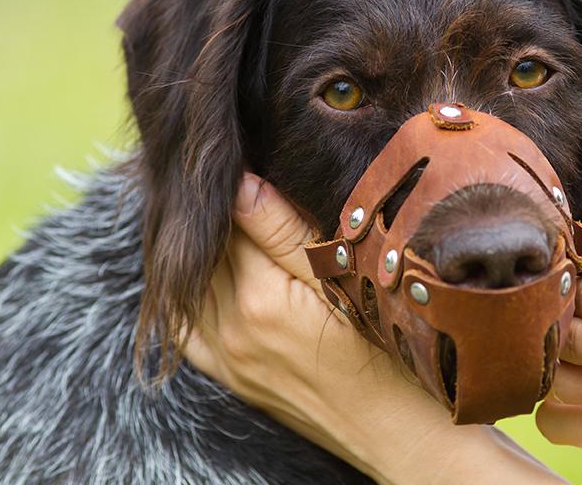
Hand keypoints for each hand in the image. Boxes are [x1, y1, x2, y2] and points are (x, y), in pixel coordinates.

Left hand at [183, 173, 566, 484]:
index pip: (226, 218)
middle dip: (205, 207)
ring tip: (204, 206)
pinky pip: (183, 327)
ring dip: (191, 244)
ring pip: (184, 283)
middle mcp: (229, 329)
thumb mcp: (346, 283)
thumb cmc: (390, 356)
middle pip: (200, 248)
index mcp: (259, 300)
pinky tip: (198, 266)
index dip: (228, 178)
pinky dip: (183, 290)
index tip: (234, 147)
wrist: (398, 434)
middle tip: (214, 165)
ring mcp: (225, 357)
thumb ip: (284, 233)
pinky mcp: (230, 375)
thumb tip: (239, 181)